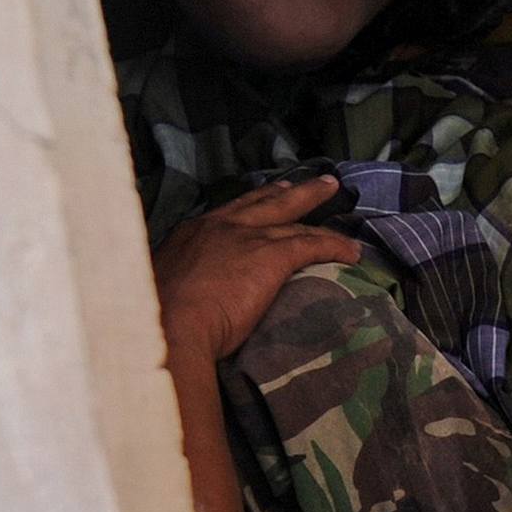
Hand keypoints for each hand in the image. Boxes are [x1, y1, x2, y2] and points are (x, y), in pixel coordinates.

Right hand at [153, 175, 361, 363]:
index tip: (274, 192)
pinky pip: (313, 244)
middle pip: (267, 201)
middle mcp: (222, 227)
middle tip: (320, 183)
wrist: (167, 327)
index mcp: (193, 233)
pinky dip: (335, 246)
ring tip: (343, 214)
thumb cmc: (159, 319)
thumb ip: (180, 281)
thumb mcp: (160, 287)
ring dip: (322, 216)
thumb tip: (184, 296)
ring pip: (294, 218)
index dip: (257, 200)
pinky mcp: (271, 256)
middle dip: (296, 192)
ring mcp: (248, 238)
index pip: (232, 211)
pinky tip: (352, 251)